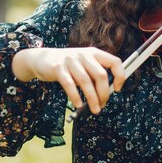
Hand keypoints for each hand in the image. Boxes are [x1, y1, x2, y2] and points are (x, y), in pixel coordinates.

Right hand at [11, 47, 125, 113]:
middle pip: (101, 75)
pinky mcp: (58, 68)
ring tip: (94, 109)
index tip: (117, 89)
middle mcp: (83, 55)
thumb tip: (107, 93)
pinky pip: (70, 85)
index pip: (114, 62)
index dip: (119, 76)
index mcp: (94, 53)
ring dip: (92, 99)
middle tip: (102, 105)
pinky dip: (76, 97)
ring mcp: (70, 60)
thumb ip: (95, 74)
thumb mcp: (84, 64)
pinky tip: (78, 104)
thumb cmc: (67, 65)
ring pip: (86, 82)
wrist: (41, 59)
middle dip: (104, 94)